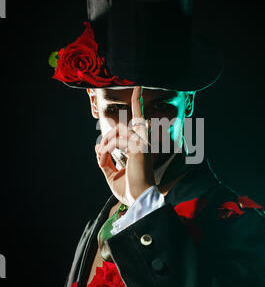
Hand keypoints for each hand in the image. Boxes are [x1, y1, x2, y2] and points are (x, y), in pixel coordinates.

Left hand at [95, 87, 154, 205]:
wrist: (138, 200)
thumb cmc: (129, 188)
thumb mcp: (112, 174)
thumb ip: (105, 159)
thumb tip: (97, 147)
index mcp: (141, 145)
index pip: (140, 117)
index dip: (138, 100)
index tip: (137, 87)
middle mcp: (144, 141)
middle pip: (121, 125)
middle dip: (106, 138)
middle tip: (101, 156)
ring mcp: (142, 143)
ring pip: (117, 130)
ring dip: (105, 144)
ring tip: (103, 159)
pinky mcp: (139, 147)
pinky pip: (116, 141)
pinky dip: (106, 150)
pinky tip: (104, 160)